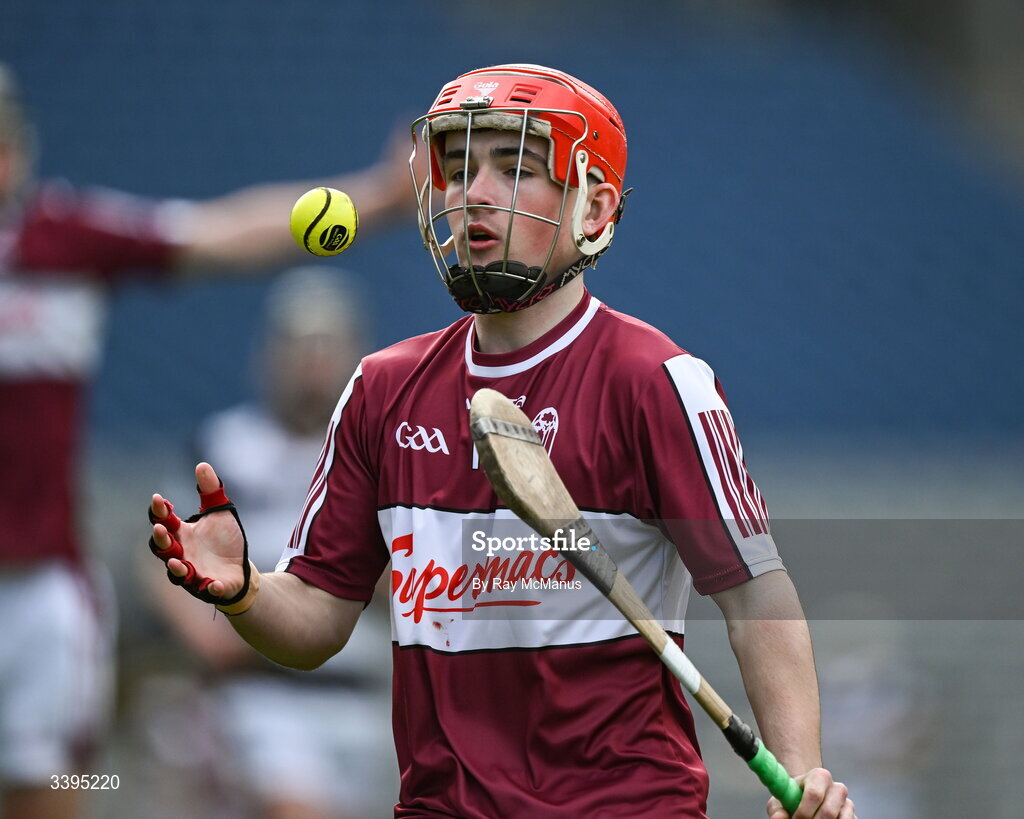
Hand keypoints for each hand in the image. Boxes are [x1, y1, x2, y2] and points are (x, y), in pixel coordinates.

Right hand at [149, 462, 246, 602]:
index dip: (159, 511)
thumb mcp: (220, 512)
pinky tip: (214, 583)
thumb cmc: (223, 540)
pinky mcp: (211, 587)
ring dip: (176, 568)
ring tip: (177, 562)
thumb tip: (202, 465)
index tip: (158, 499)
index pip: (164, 522)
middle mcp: (182, 554)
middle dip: (161, 540)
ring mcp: (194, 573)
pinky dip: (210, 587)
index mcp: (182, 534)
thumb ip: (210, 491)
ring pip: (178, 573)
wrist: (239, 568)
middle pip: (164, 549)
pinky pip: (208, 589)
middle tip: (162, 530)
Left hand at [767, 768, 853, 818]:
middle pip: (828, 812)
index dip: (803, 812)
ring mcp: (848, 803)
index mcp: (819, 776)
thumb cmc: (792, 798)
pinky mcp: (853, 817)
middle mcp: (837, 788)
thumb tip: (778, 818)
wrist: (808, 799)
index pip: (814, 794)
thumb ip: (777, 808)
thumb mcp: (781, 799)